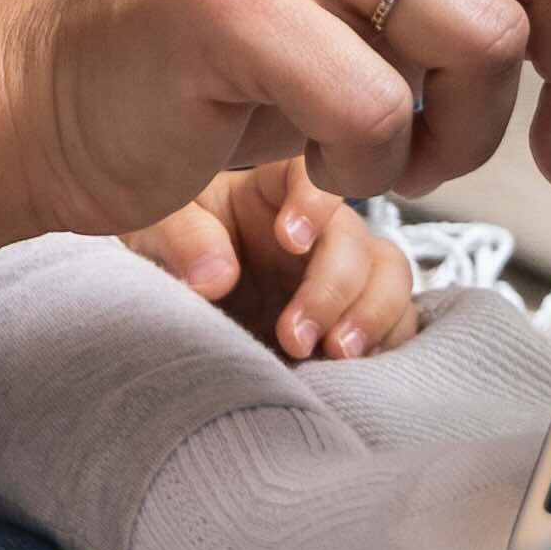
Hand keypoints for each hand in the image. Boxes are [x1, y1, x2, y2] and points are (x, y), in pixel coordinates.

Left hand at [140, 155, 415, 359]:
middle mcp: (317, 231)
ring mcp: (341, 277)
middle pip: (356, 238)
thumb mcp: (152, 236)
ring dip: (373, 317)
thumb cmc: (163, 259)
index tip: (290, 241)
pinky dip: (387, 346)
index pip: (310, 176)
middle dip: (335, 288)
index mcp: (271, 194)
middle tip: (296, 337)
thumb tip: (217, 276)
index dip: (313, 202)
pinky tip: (355, 373)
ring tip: (336, 358)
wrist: (170, 326)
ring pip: (390, 278)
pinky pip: (398, 325)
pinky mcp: (353, 322)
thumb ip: (181, 242)